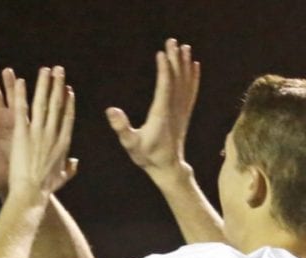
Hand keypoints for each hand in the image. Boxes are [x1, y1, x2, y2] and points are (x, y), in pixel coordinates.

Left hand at [9, 66, 75, 195]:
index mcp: (63, 143)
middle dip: (58, 85)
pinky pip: (21, 110)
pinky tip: (19, 80)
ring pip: (42, 102)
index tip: (68, 90)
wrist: (32, 193)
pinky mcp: (22, 134)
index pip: (67, 117)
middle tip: (59, 70)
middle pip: (57, 104)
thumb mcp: (62, 179)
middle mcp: (53, 134)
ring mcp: (38, 132)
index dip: (68, 102)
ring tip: (45, 70)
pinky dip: (20, 94)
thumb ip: (70, 168)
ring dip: (44, 84)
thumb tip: (76, 163)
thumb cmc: (46, 189)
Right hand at [106, 38, 199, 177]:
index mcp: (161, 114)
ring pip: (186, 83)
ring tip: (185, 47)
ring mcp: (181, 111)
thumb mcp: (131, 144)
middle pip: (176, 79)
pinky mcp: (184, 113)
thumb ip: (121, 127)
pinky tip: (195, 66)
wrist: (168, 167)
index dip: (164, 69)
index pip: (165, 86)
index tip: (162, 53)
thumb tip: (110, 110)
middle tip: (172, 41)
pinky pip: (191, 91)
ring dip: (185, 64)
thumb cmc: (147, 156)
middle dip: (175, 59)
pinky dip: (194, 77)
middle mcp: (174, 109)